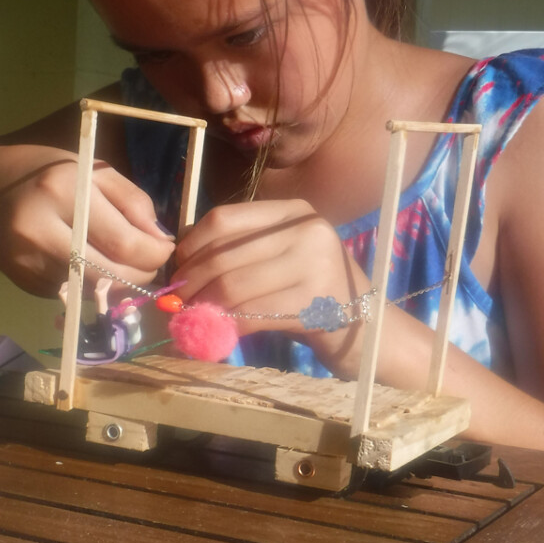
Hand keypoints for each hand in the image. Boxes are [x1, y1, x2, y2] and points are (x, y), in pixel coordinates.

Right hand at [0, 144, 174, 297]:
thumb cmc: (44, 173)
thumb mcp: (93, 170)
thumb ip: (133, 202)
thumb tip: (161, 240)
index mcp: (63, 191)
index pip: (124, 242)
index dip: (155, 253)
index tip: (165, 249)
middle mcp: (43, 231)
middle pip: (112, 274)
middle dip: (144, 273)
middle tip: (151, 261)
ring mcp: (31, 263)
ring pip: (96, 290)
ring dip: (122, 283)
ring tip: (126, 261)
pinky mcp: (27, 284)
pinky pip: (76, 293)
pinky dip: (94, 284)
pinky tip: (90, 263)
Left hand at [171, 200, 372, 373]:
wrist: (368, 327)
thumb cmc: (312, 291)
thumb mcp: (282, 256)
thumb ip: (241, 249)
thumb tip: (179, 257)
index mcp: (293, 211)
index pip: (225, 218)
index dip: (191, 245)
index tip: (177, 268)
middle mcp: (307, 230)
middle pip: (224, 254)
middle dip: (191, 281)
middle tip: (175, 302)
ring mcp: (315, 264)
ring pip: (233, 286)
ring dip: (204, 306)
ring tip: (193, 317)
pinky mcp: (314, 302)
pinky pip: (251, 314)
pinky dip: (227, 325)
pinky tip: (221, 331)